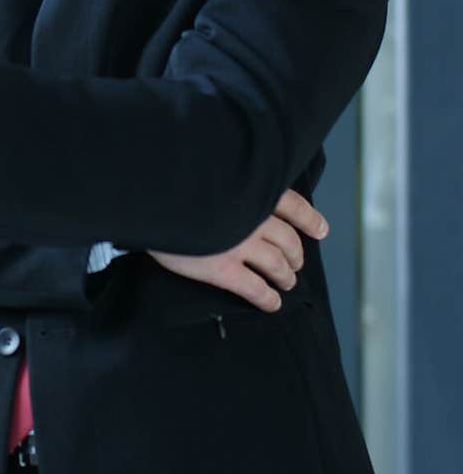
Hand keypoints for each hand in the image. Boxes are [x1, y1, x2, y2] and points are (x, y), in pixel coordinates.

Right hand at [146, 188, 328, 311]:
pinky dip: (268, 298)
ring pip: (277, 265)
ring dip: (286, 276)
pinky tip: (273, 304)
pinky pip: (254, 289)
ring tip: (287, 283)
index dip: (310, 220)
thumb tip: (245, 192)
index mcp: (253, 191)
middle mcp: (253, 219)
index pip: (293, 205)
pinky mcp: (222, 269)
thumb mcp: (214, 170)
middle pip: (288, 240)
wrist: (154, 199)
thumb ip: (235, 183)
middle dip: (295, 254)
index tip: (321, 230)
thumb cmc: (180, 183)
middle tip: (296, 263)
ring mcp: (240, 245)